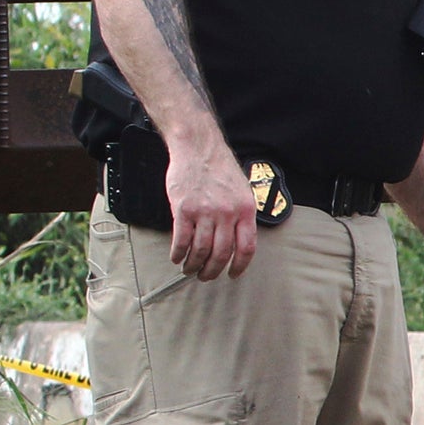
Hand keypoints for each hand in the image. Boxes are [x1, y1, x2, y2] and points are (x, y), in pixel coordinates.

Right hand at [166, 139, 258, 280]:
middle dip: (212, 271)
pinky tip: (177, 257)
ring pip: (200, 251)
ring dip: (194, 265)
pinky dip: (178, 253)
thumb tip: (238, 242)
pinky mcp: (183, 209)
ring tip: (190, 269)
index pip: (246, 248)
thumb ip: (241, 216)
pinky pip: (181, 240)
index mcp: (245, 210)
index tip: (232, 275)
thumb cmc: (220, 169)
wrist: (198, 148)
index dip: (239, 266)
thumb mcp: (242, 191)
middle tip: (206, 276)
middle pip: (221, 254)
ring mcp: (205, 212)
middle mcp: (227, 213)